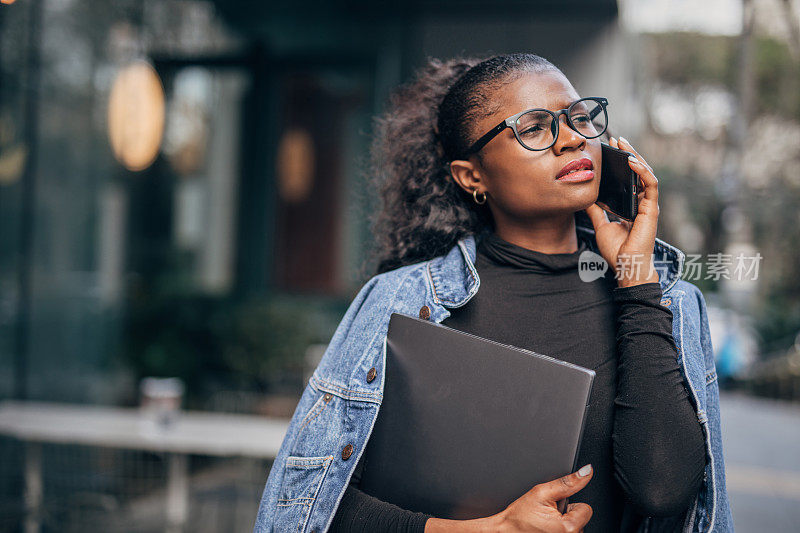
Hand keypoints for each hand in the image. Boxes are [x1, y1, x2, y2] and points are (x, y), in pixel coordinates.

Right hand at [424, 465, 593, 532]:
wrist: (506, 530)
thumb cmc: (519, 516)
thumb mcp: (542, 492)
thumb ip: (567, 482)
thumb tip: (586, 471)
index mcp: (569, 527)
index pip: (585, 508)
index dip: (569, 503)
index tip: (555, 507)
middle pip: (581, 518)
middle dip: (566, 513)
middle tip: (548, 514)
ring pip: (576, 526)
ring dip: (563, 522)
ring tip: (546, 521)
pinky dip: (560, 530)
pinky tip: (547, 528)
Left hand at [585, 137, 660, 287]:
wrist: (626, 266)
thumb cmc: (617, 250)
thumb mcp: (601, 224)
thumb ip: (595, 210)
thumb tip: (584, 196)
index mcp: (632, 204)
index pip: (629, 178)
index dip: (621, 163)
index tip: (608, 149)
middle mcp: (642, 202)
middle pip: (638, 172)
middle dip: (628, 153)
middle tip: (616, 139)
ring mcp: (648, 204)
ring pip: (645, 173)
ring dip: (635, 156)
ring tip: (623, 144)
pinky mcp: (651, 208)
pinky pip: (650, 184)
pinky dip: (642, 171)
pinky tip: (632, 161)